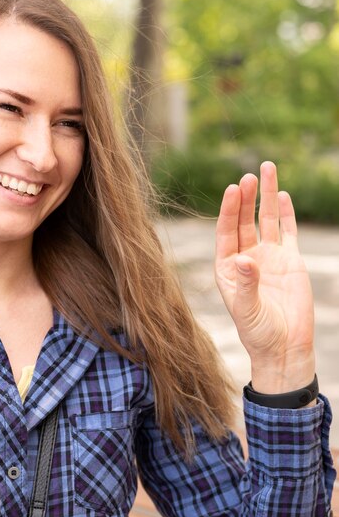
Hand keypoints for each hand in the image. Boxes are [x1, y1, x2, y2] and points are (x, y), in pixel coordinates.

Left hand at [214, 161, 314, 393]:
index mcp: (227, 266)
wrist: (284, 346)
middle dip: (246, 197)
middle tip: (250, 175)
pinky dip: (286, 213)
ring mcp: (269, 256)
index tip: (233, 189)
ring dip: (266, 197)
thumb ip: (246, 284)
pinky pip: (288, 231)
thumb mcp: (247, 309)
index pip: (226, 231)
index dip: (229, 210)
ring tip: (267, 170)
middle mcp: (245, 257)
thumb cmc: (257, 331)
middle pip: (244, 220)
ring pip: (266, 220)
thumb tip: (245, 259)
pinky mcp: (291, 260)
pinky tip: (283, 195)